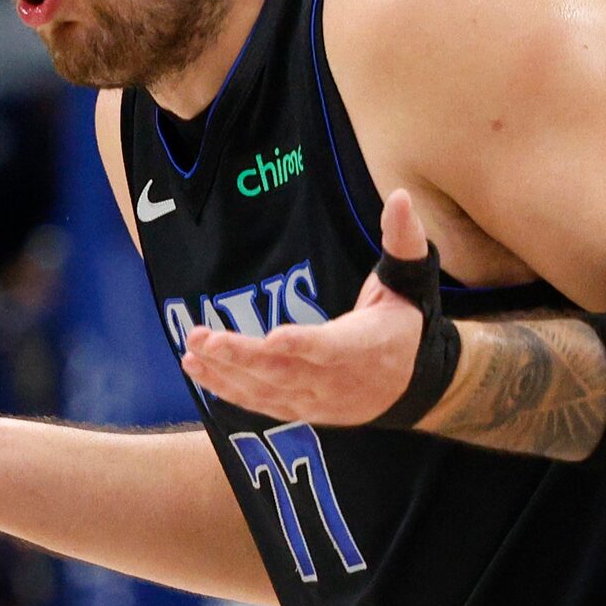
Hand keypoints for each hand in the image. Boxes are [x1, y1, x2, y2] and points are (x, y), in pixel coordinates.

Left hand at [177, 189, 432, 424]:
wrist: (413, 385)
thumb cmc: (402, 325)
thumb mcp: (410, 282)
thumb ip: (403, 241)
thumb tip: (401, 196)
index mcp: (366, 345)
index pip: (332, 347)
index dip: (302, 345)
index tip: (273, 338)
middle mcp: (338, 379)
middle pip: (286, 372)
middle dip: (242, 356)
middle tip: (205, 338)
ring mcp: (317, 400)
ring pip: (267, 390)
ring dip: (224, 372)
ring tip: (191, 349)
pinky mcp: (300, 409)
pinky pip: (259, 403)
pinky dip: (226, 389)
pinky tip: (197, 369)